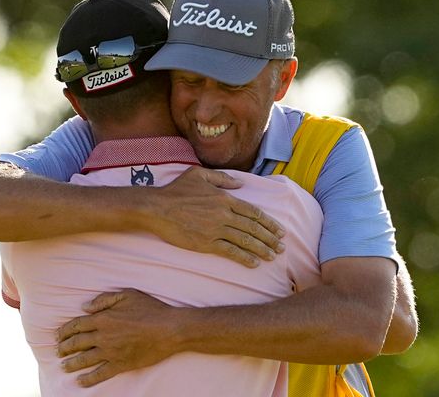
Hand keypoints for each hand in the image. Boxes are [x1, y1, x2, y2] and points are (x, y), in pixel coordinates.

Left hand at [55, 289, 178, 386]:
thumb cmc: (150, 309)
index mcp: (103, 318)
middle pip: (77, 343)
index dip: (64, 331)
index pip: (76, 325)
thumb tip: (85, 307)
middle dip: (64, 347)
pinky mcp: (121, 364)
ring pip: (84, 359)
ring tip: (64, 366)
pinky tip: (81, 381)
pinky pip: (100, 374)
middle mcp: (103, 336)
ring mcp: (111, 352)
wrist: (169, 330)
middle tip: (58, 351)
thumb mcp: (127, 295)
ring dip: (71, 364)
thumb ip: (104, 300)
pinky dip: (88, 379)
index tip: (57, 335)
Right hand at [145, 166, 285, 267]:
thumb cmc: (176, 190)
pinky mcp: (206, 243)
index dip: (269, 223)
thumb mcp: (199, 175)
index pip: (254, 212)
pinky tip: (254, 263)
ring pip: (245, 241)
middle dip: (271, 238)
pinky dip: (244, 258)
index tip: (280, 231)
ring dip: (262, 249)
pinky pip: (230, 252)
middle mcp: (224, 214)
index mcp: (225, 198)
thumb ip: (222, 178)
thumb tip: (241, 184)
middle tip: (282, 247)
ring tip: (272, 256)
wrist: (156, 208)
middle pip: (254, 228)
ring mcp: (216, 230)